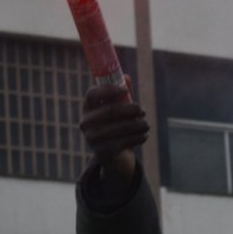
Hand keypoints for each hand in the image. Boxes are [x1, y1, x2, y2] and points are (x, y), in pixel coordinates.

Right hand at [79, 80, 148, 196]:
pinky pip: (122, 143)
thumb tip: (126, 76)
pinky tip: (144, 136)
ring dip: (137, 125)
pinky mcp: (101, 153)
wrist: (114, 156)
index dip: (109, 90)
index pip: (92, 94)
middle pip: (109, 111)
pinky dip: (136, 138)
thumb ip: (122, 95)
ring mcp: (91, 139)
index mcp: (88, 108)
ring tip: (147, 125)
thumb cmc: (117, 126)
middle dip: (131, 109)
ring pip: (119, 128)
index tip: (125, 91)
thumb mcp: (119, 110)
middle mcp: (85, 123)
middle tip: (143, 111)